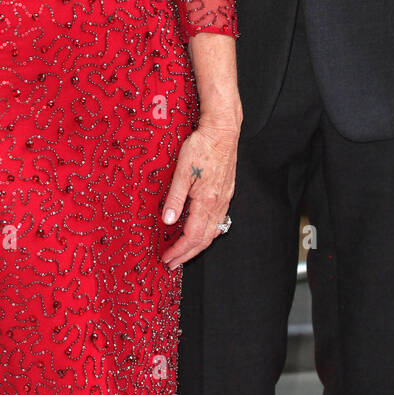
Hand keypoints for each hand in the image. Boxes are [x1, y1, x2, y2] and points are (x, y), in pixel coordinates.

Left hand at [160, 111, 239, 267]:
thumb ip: (175, 198)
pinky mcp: (226, 193)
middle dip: (187, 254)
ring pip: (213, 232)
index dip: (179, 250)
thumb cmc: (202, 147)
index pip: (192, 236)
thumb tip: (167, 221)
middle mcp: (219, 204)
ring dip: (198, 246)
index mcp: (207, 201)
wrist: (222, 131)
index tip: (167, 258)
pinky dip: (207, 233)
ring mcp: (225, 199)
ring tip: (184, 252)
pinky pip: (219, 221)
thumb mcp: (182, 171)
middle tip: (172, 263)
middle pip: (204, 240)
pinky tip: (201, 231)